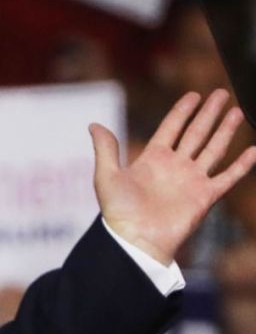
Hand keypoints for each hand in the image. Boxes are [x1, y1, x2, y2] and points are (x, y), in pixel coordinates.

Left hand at [92, 89, 255, 264]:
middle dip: (209, 114)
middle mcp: (175, 166)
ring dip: (226, 130)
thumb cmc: (119, 212)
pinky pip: (227, 177)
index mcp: (152, 159)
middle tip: (222, 93)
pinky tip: (253, 150)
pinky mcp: (205, 196)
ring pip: (214, 149)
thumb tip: (94, 124)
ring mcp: (192, 180)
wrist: (136, 240)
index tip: (194, 95)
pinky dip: (242, 165)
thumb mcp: (106, 176)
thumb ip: (105, 149)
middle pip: (196, 133)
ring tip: (238, 111)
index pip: (171, 128)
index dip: (182, 111)